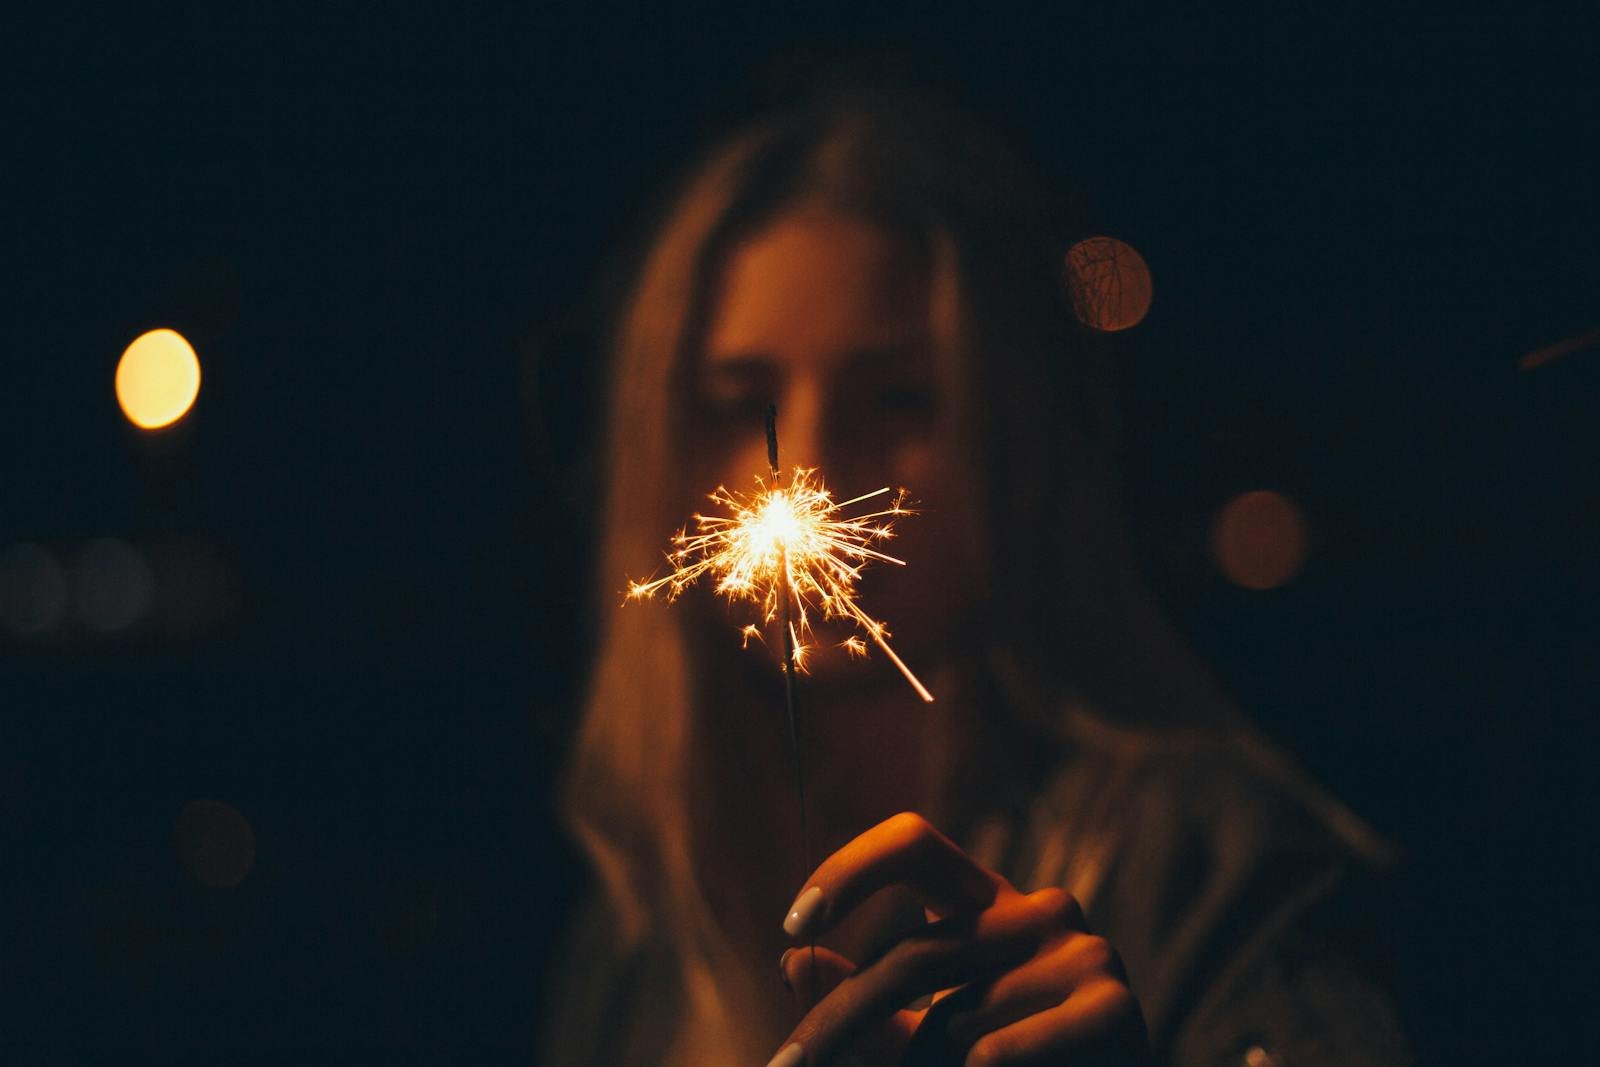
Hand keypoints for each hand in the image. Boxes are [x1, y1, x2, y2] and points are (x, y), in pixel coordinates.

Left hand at [768, 812, 1147, 1065]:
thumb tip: (795, 962)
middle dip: (840, 1020)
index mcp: (988, 902)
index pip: (914, 844)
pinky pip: (996, 1052)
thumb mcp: (923, 1039)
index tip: (794, 926)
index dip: (851, 868)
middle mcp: (1038, 911)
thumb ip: (862, 1004)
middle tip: (785, 1066)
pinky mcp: (1112, 1007)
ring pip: (955, 1023)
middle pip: (915, 954)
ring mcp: (1083, 954)